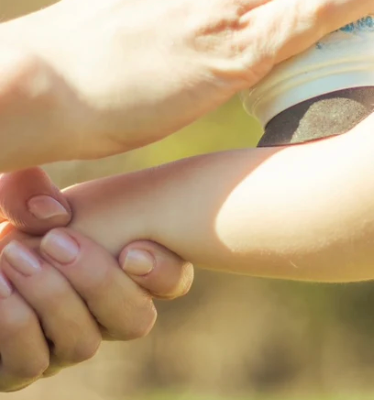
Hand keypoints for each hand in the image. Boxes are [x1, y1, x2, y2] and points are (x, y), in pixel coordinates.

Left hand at [0, 168, 192, 391]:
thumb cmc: (7, 228)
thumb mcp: (14, 201)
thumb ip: (28, 191)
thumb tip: (53, 214)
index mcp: (122, 269)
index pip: (170, 281)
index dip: (164, 273)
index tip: (131, 252)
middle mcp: (103, 314)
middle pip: (135, 320)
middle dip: (99, 282)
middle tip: (56, 241)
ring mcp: (64, 345)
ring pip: (84, 344)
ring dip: (52, 296)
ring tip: (14, 254)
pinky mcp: (21, 368)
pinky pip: (32, 364)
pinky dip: (16, 325)